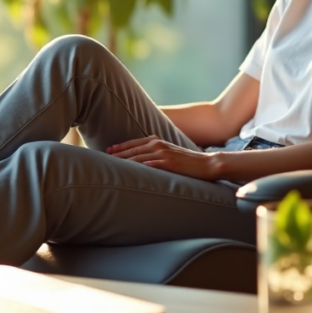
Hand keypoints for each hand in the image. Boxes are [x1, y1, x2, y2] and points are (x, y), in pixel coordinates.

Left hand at [107, 135, 222, 180]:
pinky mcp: (168, 163)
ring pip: (138, 157)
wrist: (207, 164)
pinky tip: (128, 171)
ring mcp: (163, 153)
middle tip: (104, 157)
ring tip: (111, 165)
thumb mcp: (170, 154)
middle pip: (132, 149)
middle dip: (118, 153)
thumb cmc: (188, 162)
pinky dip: (138, 167)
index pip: (134, 143)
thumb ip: (157, 154)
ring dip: (124, 161)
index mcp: (158, 141)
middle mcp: (158, 144)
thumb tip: (144, 161)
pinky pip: (149, 165)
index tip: (109, 150)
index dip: (121, 147)